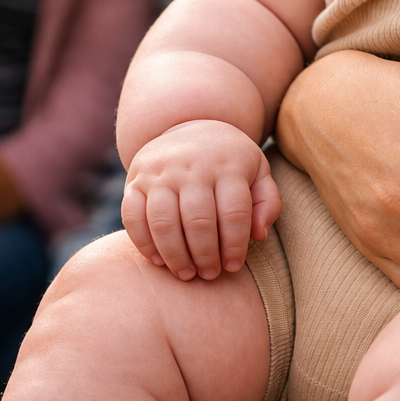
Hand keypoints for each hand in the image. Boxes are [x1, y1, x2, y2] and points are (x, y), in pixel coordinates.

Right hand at [122, 119, 280, 280]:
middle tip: (209, 274)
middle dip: (205, 255)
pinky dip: (144, 244)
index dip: (234, 245)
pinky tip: (159, 261)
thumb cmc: (230, 161)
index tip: (233, 266)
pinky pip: (132, 217)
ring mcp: (160, 171)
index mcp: (228, 164)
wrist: (190, 125)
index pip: (234, 212)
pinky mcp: (135, 179)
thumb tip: (259, 236)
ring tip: (186, 274)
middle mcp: (193, 165)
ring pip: (163, 222)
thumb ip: (267, 203)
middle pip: (198, 220)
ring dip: (175, 255)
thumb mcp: (258, 173)